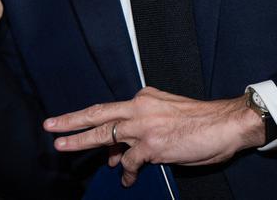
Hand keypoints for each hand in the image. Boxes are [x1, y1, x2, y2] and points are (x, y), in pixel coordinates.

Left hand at [43, 86, 264, 186]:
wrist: (226, 123)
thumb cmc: (202, 121)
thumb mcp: (167, 114)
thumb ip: (143, 128)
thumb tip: (121, 152)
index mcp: (144, 98)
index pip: (109, 108)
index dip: (89, 118)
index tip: (72, 122)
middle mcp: (139, 108)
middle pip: (97, 114)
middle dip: (70, 121)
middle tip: (50, 126)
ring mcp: (144, 127)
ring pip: (104, 136)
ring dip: (82, 143)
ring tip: (64, 148)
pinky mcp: (152, 145)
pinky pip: (131, 162)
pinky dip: (128, 173)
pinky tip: (128, 179)